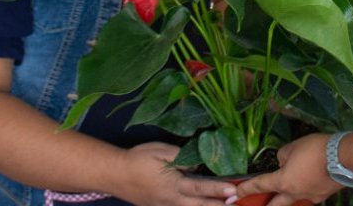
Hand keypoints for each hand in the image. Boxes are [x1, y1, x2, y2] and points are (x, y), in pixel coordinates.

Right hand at [113, 142, 236, 205]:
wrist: (115, 174)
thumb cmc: (138, 159)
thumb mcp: (161, 151)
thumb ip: (182, 158)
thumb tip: (199, 165)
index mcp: (173, 185)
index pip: (201, 187)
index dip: (218, 189)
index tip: (233, 190)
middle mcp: (172, 200)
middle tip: (237, 204)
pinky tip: (202, 205)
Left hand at [234, 134, 341, 205]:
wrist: (344, 158)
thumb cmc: (315, 150)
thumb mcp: (293, 146)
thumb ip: (283, 156)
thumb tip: (283, 162)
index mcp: (284, 181)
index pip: (260, 185)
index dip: (246, 189)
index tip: (235, 195)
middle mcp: (295, 194)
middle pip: (275, 205)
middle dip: (265, 205)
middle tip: (258, 204)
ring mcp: (310, 198)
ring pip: (293, 203)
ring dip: (285, 201)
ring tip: (283, 194)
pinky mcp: (323, 196)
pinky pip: (307, 197)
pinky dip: (302, 193)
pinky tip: (305, 186)